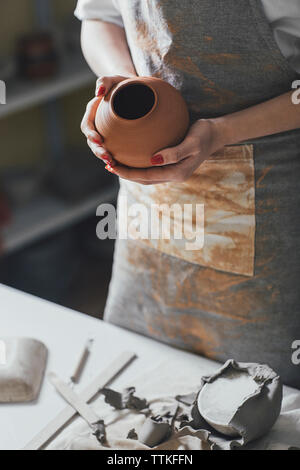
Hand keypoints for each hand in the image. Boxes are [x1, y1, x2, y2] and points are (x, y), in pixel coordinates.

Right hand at [80, 75, 133, 166]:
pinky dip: (115, 158)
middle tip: (107, 158)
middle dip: (98, 151)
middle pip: (93, 141)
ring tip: (113, 164)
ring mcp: (105, 133)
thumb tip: (98, 93)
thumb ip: (104, 81)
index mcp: (93, 112)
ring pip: (101, 148)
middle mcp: (97, 125)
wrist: (134, 91)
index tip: (99, 140)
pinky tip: (122, 165)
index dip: (91, 135)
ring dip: (105, 158)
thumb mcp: (114, 79)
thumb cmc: (122, 83)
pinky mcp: (115, 139)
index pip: (87, 126)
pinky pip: (112, 150)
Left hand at [106, 119, 224, 184]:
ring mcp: (173, 172)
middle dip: (125, 174)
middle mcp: (174, 176)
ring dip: (131, 172)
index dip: (127, 173)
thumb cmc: (205, 134)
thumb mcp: (192, 141)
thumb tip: (153, 160)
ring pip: (147, 176)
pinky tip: (131, 157)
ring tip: (115, 163)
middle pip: (143, 179)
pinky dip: (139, 166)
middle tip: (108, 164)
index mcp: (177, 173)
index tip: (112, 166)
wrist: (217, 133)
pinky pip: (151, 169)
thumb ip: (174, 152)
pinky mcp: (172, 165)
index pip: (146, 176)